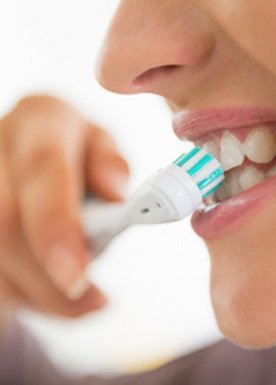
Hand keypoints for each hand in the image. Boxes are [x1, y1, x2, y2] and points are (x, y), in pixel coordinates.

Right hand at [0, 95, 128, 316]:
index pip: (43, 171)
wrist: (36, 150)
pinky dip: (18, 290)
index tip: (77, 277)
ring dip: (33, 290)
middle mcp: (0, 142)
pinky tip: (42, 289)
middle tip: (85, 301)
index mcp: (42, 120)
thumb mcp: (104, 151)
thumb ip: (111, 167)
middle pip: (4, 220)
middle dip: (42, 277)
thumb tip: (115, 194)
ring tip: (76, 300)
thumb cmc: (79, 155)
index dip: (56, 227)